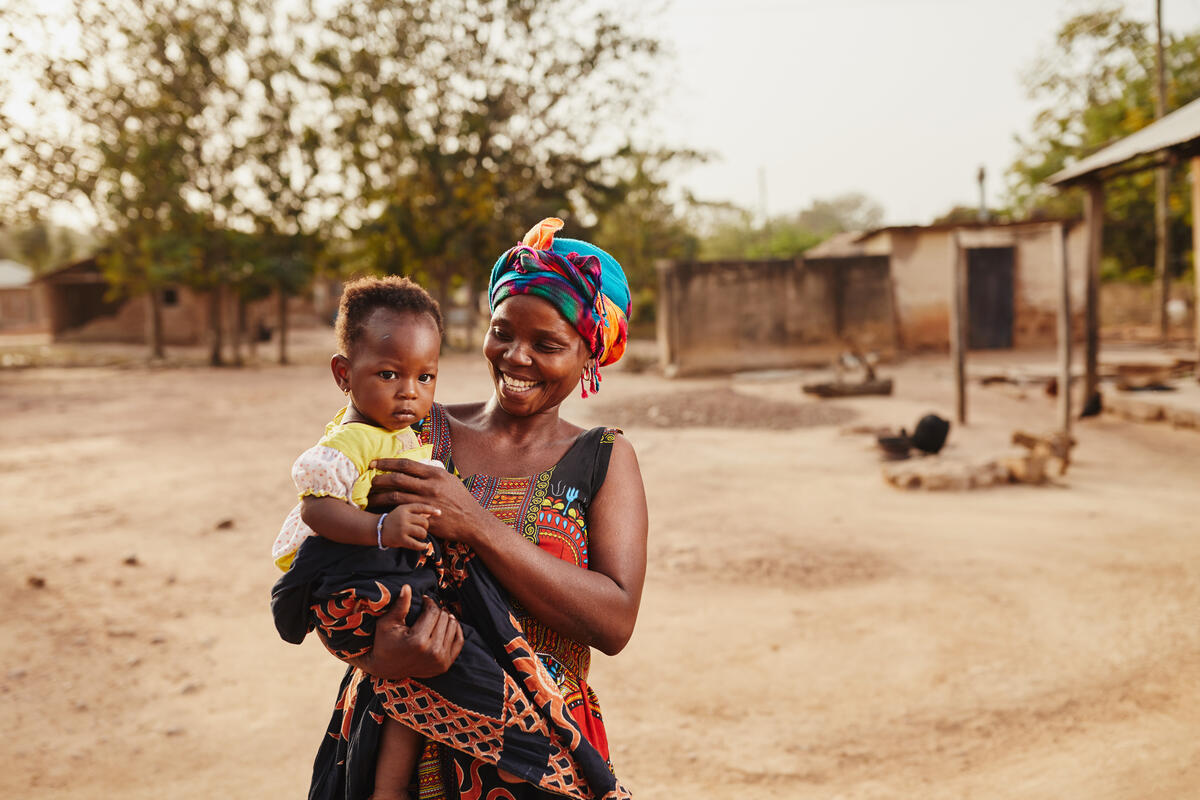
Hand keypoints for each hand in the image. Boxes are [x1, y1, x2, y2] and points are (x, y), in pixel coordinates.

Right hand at [334, 585, 463, 679]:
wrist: (386, 668)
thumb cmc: (384, 642)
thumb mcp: (387, 623)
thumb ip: (400, 605)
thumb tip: (408, 587)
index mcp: (418, 641)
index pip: (433, 612)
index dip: (429, 602)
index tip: (424, 600)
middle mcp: (432, 652)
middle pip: (444, 618)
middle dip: (436, 610)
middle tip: (427, 610)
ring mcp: (440, 661)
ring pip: (453, 626)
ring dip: (445, 619)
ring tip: (435, 617)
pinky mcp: (445, 665)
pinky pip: (459, 640)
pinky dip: (454, 630)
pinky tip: (445, 625)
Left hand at [369, 459, 490, 544]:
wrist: (471, 521)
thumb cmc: (461, 499)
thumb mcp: (449, 480)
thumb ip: (432, 474)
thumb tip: (417, 466)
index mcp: (435, 474)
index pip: (406, 464)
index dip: (387, 462)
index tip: (374, 463)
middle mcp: (429, 486)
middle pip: (397, 479)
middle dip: (379, 478)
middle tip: (369, 479)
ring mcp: (426, 502)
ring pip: (395, 496)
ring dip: (379, 495)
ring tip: (370, 496)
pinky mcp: (423, 516)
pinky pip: (401, 511)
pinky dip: (388, 509)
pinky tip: (381, 509)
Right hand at [380, 504, 439, 550]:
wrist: (378, 529)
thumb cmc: (394, 520)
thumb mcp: (403, 512)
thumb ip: (417, 512)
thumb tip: (435, 513)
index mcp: (404, 508)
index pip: (421, 507)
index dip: (431, 510)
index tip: (439, 513)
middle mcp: (403, 517)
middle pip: (424, 521)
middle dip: (425, 526)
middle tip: (420, 529)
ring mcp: (402, 528)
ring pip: (422, 532)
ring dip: (423, 535)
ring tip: (419, 536)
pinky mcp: (401, 539)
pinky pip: (416, 544)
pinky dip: (422, 546)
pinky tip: (423, 545)